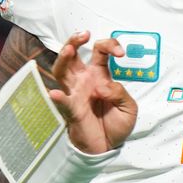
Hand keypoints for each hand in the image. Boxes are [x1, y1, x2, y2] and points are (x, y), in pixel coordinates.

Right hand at [48, 31, 138, 153]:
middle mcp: (84, 80)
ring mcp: (75, 93)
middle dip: (75, 40)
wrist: (108, 147)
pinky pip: (61, 102)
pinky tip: (53, 93)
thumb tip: (103, 86)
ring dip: (63, 59)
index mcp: (99, 75)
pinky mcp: (71, 110)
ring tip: (69, 49)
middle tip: (84, 34)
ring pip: (61, 71)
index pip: (100, 51)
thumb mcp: (129, 107)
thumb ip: (120, 93)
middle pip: (73, 55)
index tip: (121, 53)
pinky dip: (57, 98)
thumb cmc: (116, 124)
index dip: (110, 46)